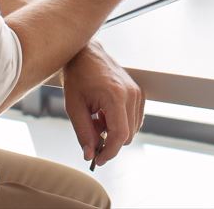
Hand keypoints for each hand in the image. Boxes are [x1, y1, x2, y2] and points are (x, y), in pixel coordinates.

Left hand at [62, 42, 143, 166]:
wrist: (87, 54)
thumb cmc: (78, 77)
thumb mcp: (74, 107)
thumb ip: (84, 133)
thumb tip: (91, 155)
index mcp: (115, 96)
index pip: (120, 135)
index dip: (109, 152)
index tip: (97, 159)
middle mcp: (131, 94)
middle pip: (127, 135)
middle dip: (109, 142)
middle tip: (91, 135)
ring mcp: (137, 92)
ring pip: (132, 129)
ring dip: (114, 132)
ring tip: (97, 118)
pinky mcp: (139, 93)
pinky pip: (134, 120)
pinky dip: (120, 123)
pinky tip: (105, 113)